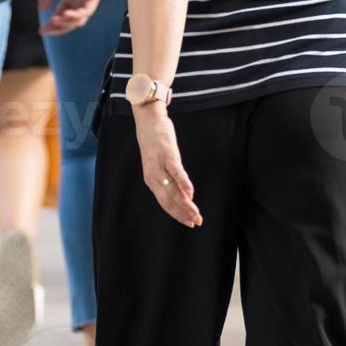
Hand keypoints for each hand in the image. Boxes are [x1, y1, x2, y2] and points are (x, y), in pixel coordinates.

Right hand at [38, 0, 107, 35]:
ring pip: (79, 19)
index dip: (51, 25)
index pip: (60, 16)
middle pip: (69, 22)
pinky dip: (77, 15)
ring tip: (55, 21)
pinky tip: (66, 14)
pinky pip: (87, 10)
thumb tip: (41, 9)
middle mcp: (79, 1)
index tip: (41, 31)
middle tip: (46, 30)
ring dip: (67, 23)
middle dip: (58, 28)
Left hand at [135, 106, 200, 227]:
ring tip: (196, 213)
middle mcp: (154, 177)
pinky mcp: (167, 155)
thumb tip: (186, 194)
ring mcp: (160, 166)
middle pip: (169, 201)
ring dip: (186, 204)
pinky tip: (191, 193)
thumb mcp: (161, 164)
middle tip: (197, 222)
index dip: (178, 215)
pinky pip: (176, 173)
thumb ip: (171, 179)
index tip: (189, 223)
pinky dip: (184, 184)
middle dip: (183, 214)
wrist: (149, 122)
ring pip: (173, 191)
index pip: (165, 204)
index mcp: (152, 181)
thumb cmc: (157, 144)